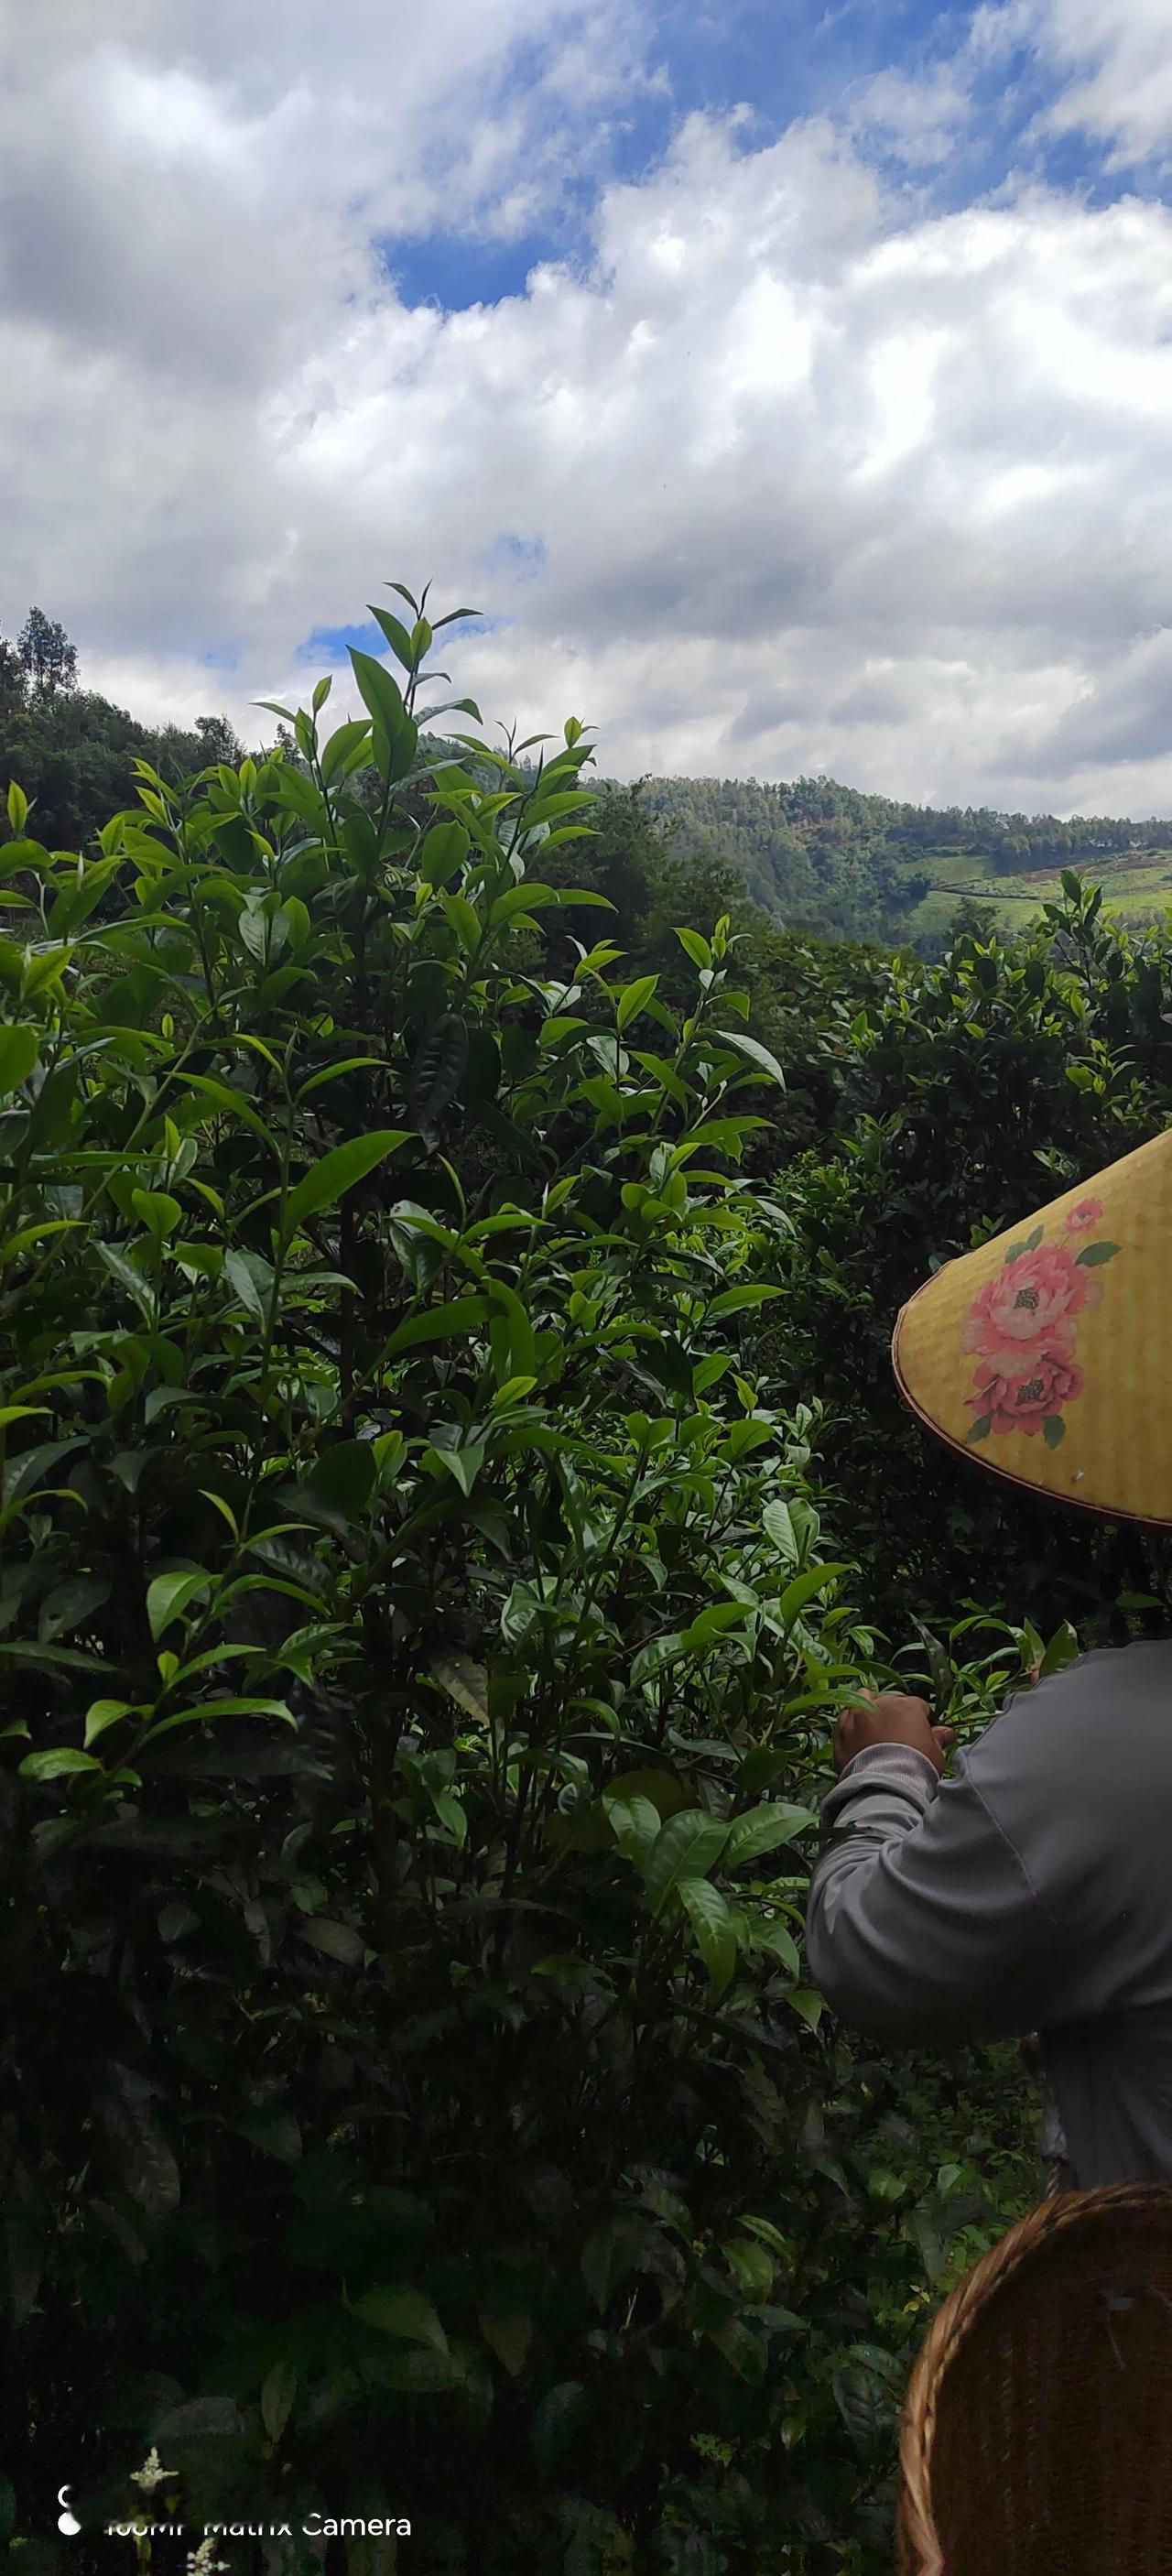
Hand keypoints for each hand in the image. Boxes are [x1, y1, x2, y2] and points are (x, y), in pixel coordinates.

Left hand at [833, 1689, 954, 1775]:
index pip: (919, 1706)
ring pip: (865, 1700)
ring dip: (871, 1709)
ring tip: (875, 1728)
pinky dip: (851, 1724)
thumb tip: (948, 1732)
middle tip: (898, 1736)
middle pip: (892, 1702)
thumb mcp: (935, 1755)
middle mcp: (882, 1703)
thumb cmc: (915, 1768)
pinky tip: (856, 1736)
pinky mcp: (842, 1729)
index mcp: (908, 1706)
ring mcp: (858, 1714)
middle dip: (896, 1715)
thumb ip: (939, 1739)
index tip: (921, 1734)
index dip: (921, 1720)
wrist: (884, 1785)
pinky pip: (845, 1718)